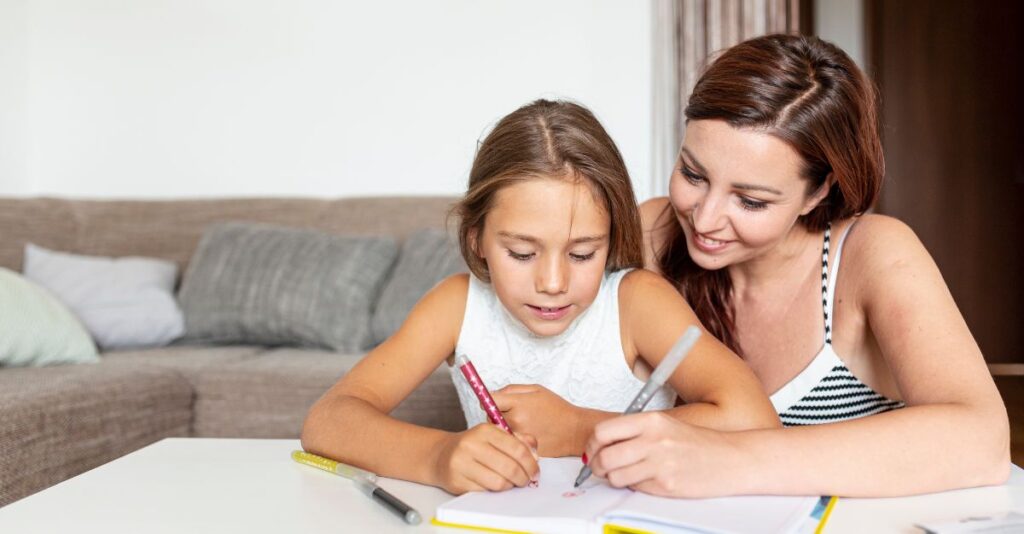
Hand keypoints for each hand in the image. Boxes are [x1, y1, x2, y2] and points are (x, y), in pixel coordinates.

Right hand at [431, 423, 539, 494]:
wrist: (441, 455)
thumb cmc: (474, 446)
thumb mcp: (494, 436)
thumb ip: (518, 440)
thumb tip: (535, 456)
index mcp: (485, 430)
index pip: (517, 448)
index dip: (530, 463)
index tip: (535, 471)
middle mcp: (471, 445)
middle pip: (509, 467)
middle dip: (523, 477)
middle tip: (526, 481)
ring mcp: (462, 464)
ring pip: (499, 482)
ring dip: (510, 486)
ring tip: (511, 483)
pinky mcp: (457, 481)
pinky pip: (485, 492)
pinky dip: (495, 491)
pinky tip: (495, 485)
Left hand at [493, 384, 591, 456]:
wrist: (575, 430)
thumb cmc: (557, 408)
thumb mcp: (536, 390)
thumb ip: (511, 389)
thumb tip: (491, 394)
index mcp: (518, 403)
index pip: (490, 400)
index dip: (488, 400)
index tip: (491, 401)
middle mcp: (515, 420)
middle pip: (490, 417)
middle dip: (496, 414)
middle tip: (511, 413)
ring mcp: (518, 436)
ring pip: (498, 432)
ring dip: (502, 428)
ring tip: (519, 425)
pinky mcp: (521, 449)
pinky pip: (508, 444)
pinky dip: (511, 440)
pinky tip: (523, 436)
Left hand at [584, 412, 750, 497]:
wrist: (731, 459)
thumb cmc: (697, 443)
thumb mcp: (665, 426)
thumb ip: (634, 432)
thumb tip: (602, 444)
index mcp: (651, 421)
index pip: (604, 431)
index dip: (593, 443)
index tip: (594, 449)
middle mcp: (653, 440)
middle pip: (604, 456)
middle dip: (597, 465)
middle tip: (601, 467)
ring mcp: (659, 464)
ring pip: (615, 476)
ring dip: (614, 478)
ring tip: (625, 474)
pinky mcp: (665, 485)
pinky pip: (635, 488)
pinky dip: (635, 486)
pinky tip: (648, 479)